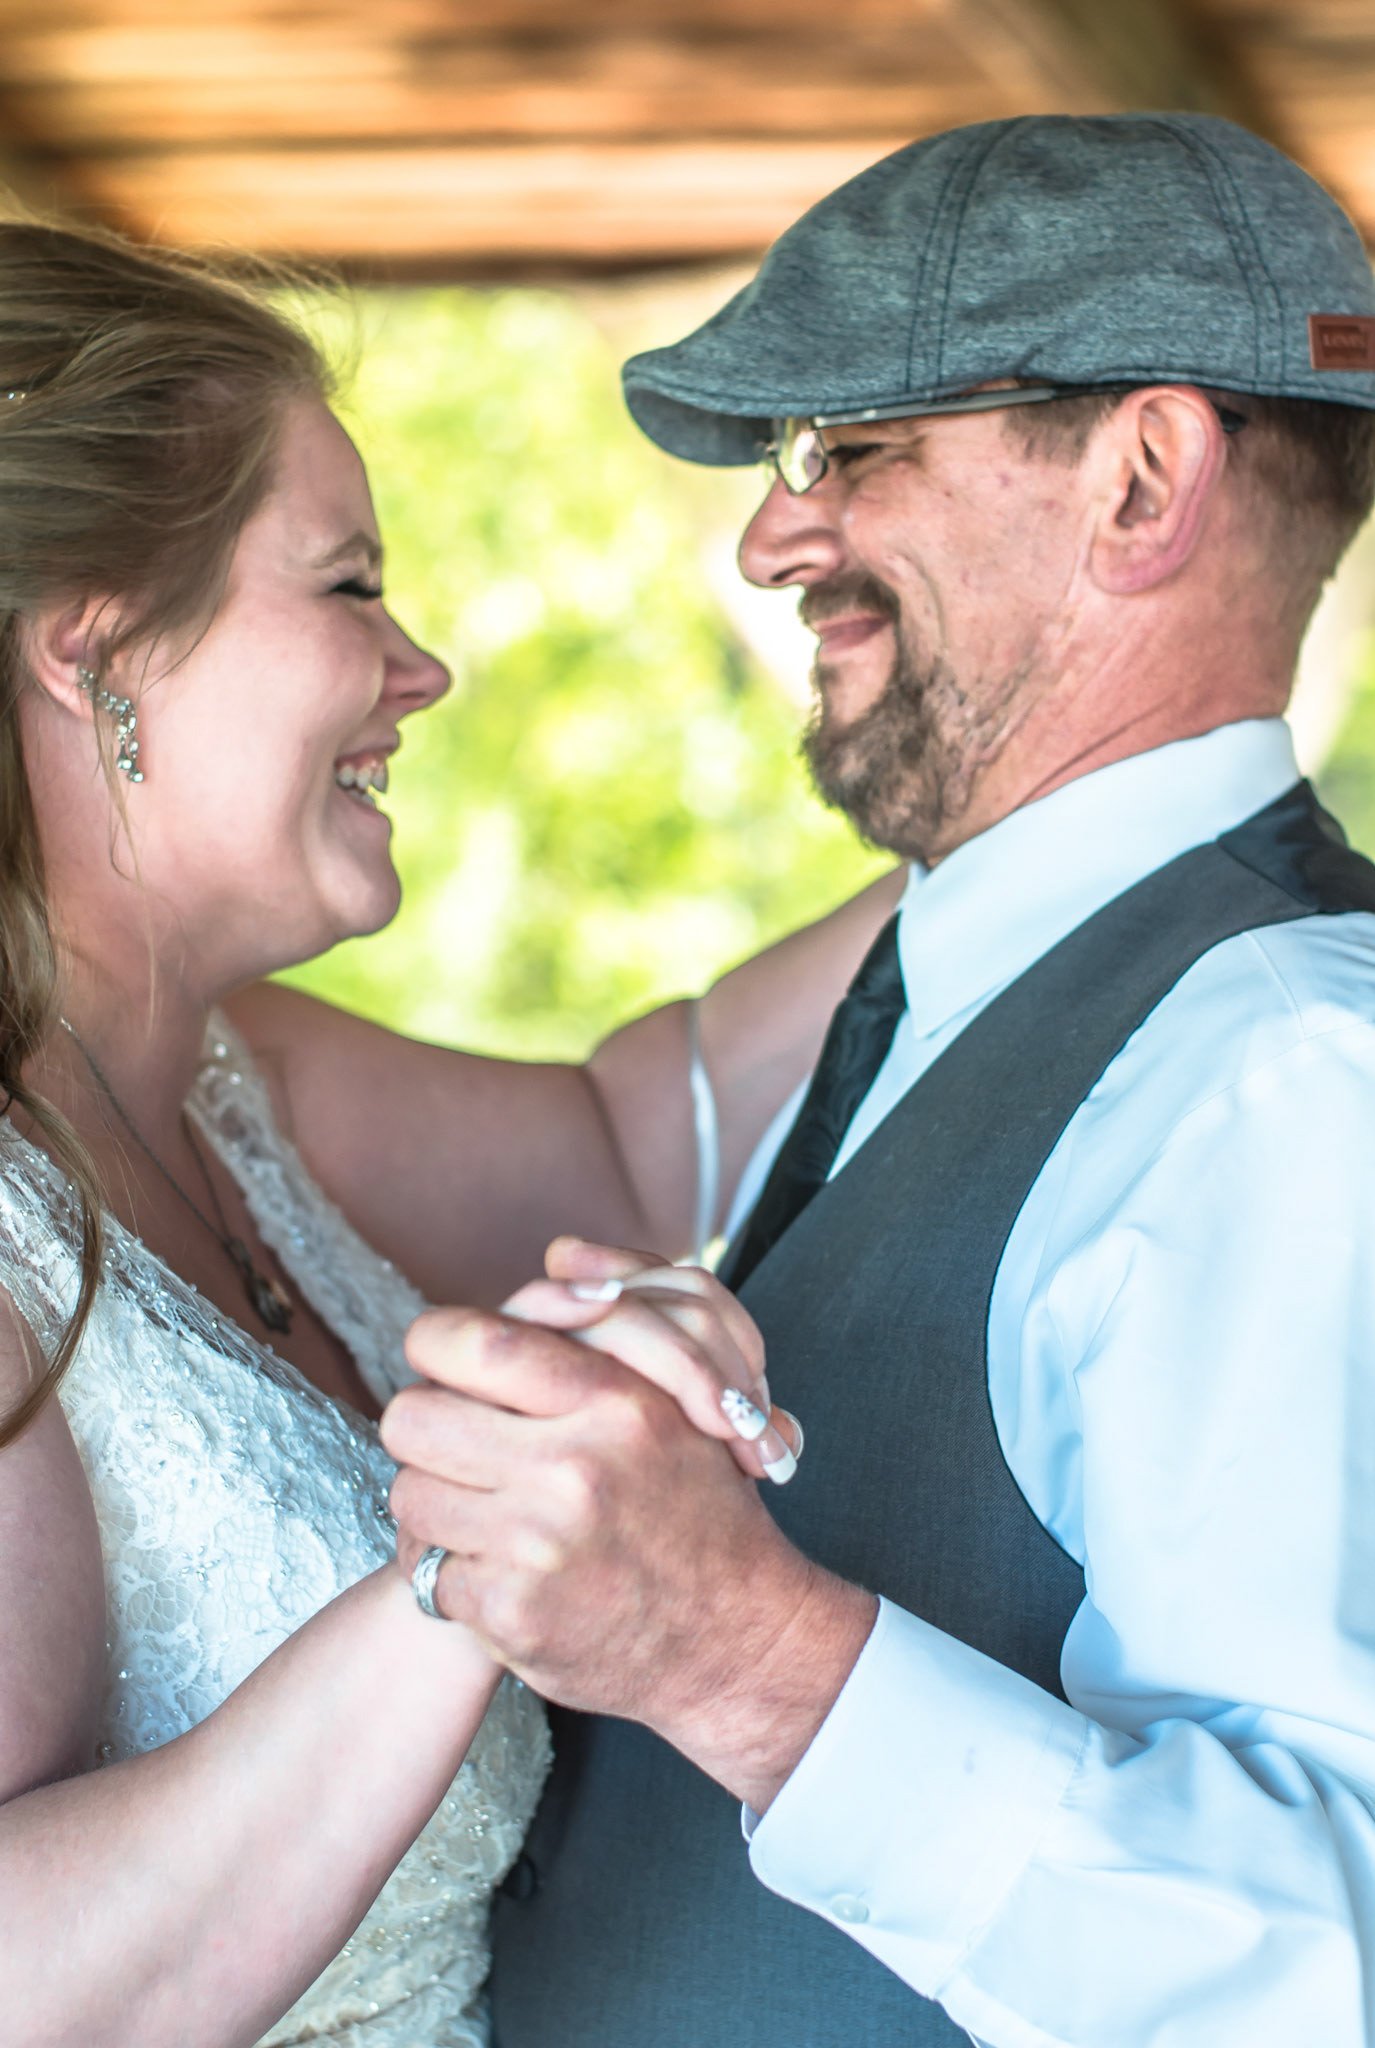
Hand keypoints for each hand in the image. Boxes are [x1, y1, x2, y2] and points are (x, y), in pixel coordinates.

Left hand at [381, 1257, 874, 1808]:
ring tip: (478, 1509)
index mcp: (613, 1399)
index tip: (446, 1366)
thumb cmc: (698, 1506)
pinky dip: (455, 1573)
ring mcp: (539, 1546)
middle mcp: (574, 1468)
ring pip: (410, 1494)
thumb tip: (555, 1255)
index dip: (439, 1346)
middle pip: (411, 1416)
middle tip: (454, 1444)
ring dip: (435, 1501)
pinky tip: (498, 1570)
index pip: (472, 1341)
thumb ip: (610, 1334)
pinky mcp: (515, 1614)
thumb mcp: (675, 1401)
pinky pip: (429, 1573)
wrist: (737, 1635)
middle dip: (424, 1429)